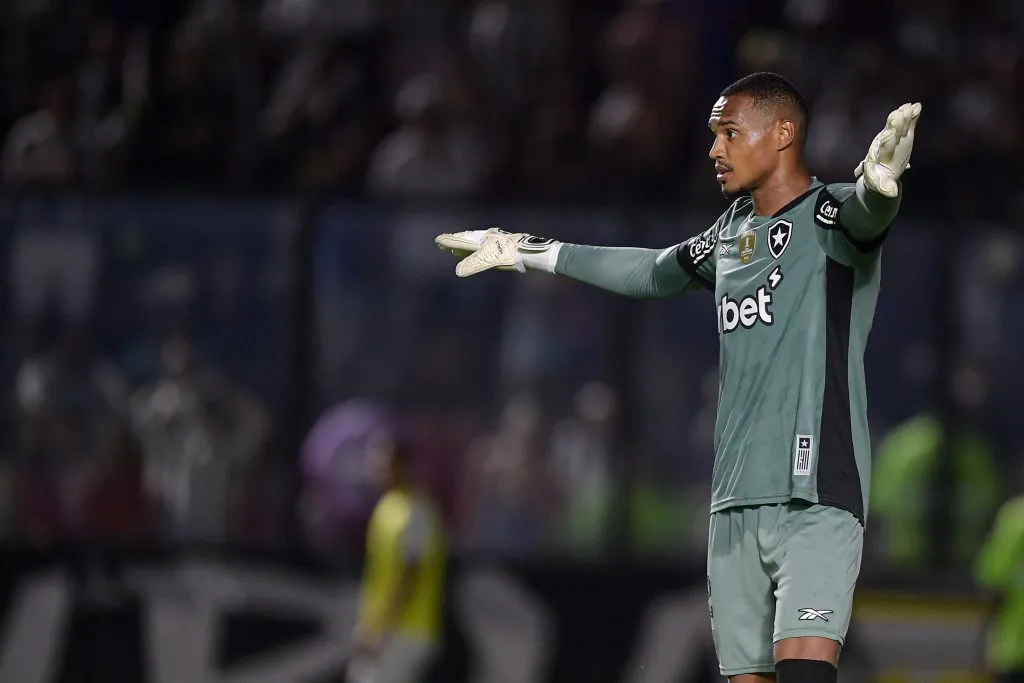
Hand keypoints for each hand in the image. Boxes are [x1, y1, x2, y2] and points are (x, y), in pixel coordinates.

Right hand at [435, 228, 558, 276]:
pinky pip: (484, 247)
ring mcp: (495, 241)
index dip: (450, 241)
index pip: (461, 240)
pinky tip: (479, 252)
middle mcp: (486, 238)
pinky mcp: (502, 246)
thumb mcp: (488, 260)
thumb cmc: (508, 255)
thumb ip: (473, 264)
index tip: (438, 240)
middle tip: (444, 241)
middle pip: (467, 239)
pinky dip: (476, 249)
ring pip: (476, 242)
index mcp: (481, 240)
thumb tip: (458, 270)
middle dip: (455, 241)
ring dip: (465, 245)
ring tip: (457, 248)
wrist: (528, 251)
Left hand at [854, 102, 921, 197]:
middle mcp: (885, 145)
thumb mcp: (882, 185)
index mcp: (879, 157)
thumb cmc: (879, 179)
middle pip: (890, 135)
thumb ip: (886, 187)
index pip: (882, 149)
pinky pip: (907, 124)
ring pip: (898, 127)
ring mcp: (893, 138)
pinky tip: (917, 106)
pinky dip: (912, 116)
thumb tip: (891, 193)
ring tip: (909, 106)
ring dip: (903, 118)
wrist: (880, 169)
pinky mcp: (902, 135)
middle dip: (894, 126)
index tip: (887, 135)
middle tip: (897, 114)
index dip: (885, 143)